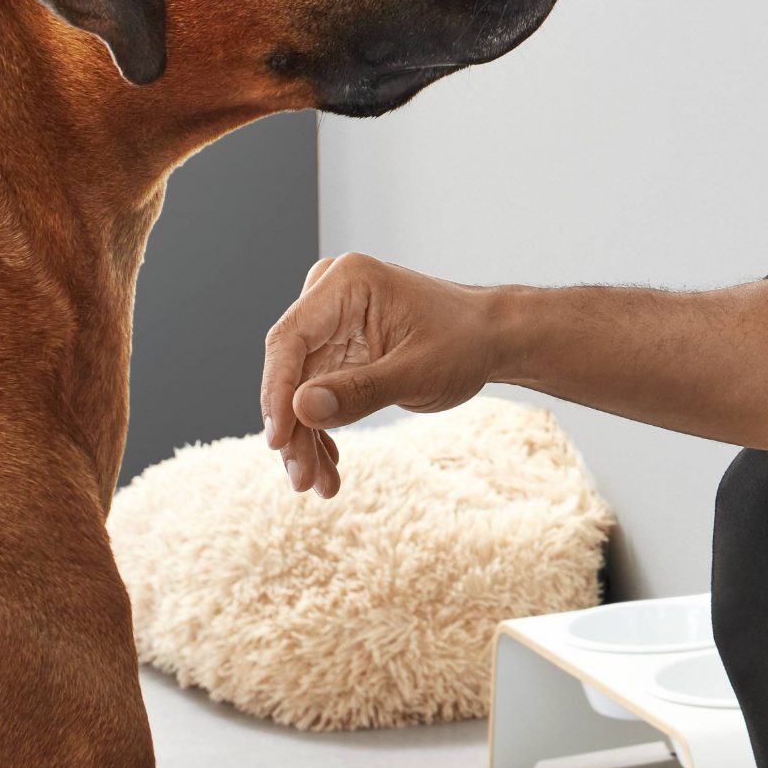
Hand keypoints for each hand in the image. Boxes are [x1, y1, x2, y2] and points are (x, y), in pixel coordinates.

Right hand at [259, 254, 501, 496]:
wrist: (490, 338)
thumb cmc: (465, 342)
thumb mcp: (419, 372)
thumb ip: (361, 390)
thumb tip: (300, 410)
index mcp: (348, 282)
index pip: (290, 339)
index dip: (277, 392)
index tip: (278, 442)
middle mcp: (329, 296)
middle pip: (290, 370)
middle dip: (295, 430)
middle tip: (303, 480)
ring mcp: (330, 323)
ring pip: (297, 390)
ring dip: (305, 439)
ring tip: (320, 484)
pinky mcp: (335, 349)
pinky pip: (313, 394)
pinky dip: (320, 430)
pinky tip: (328, 465)